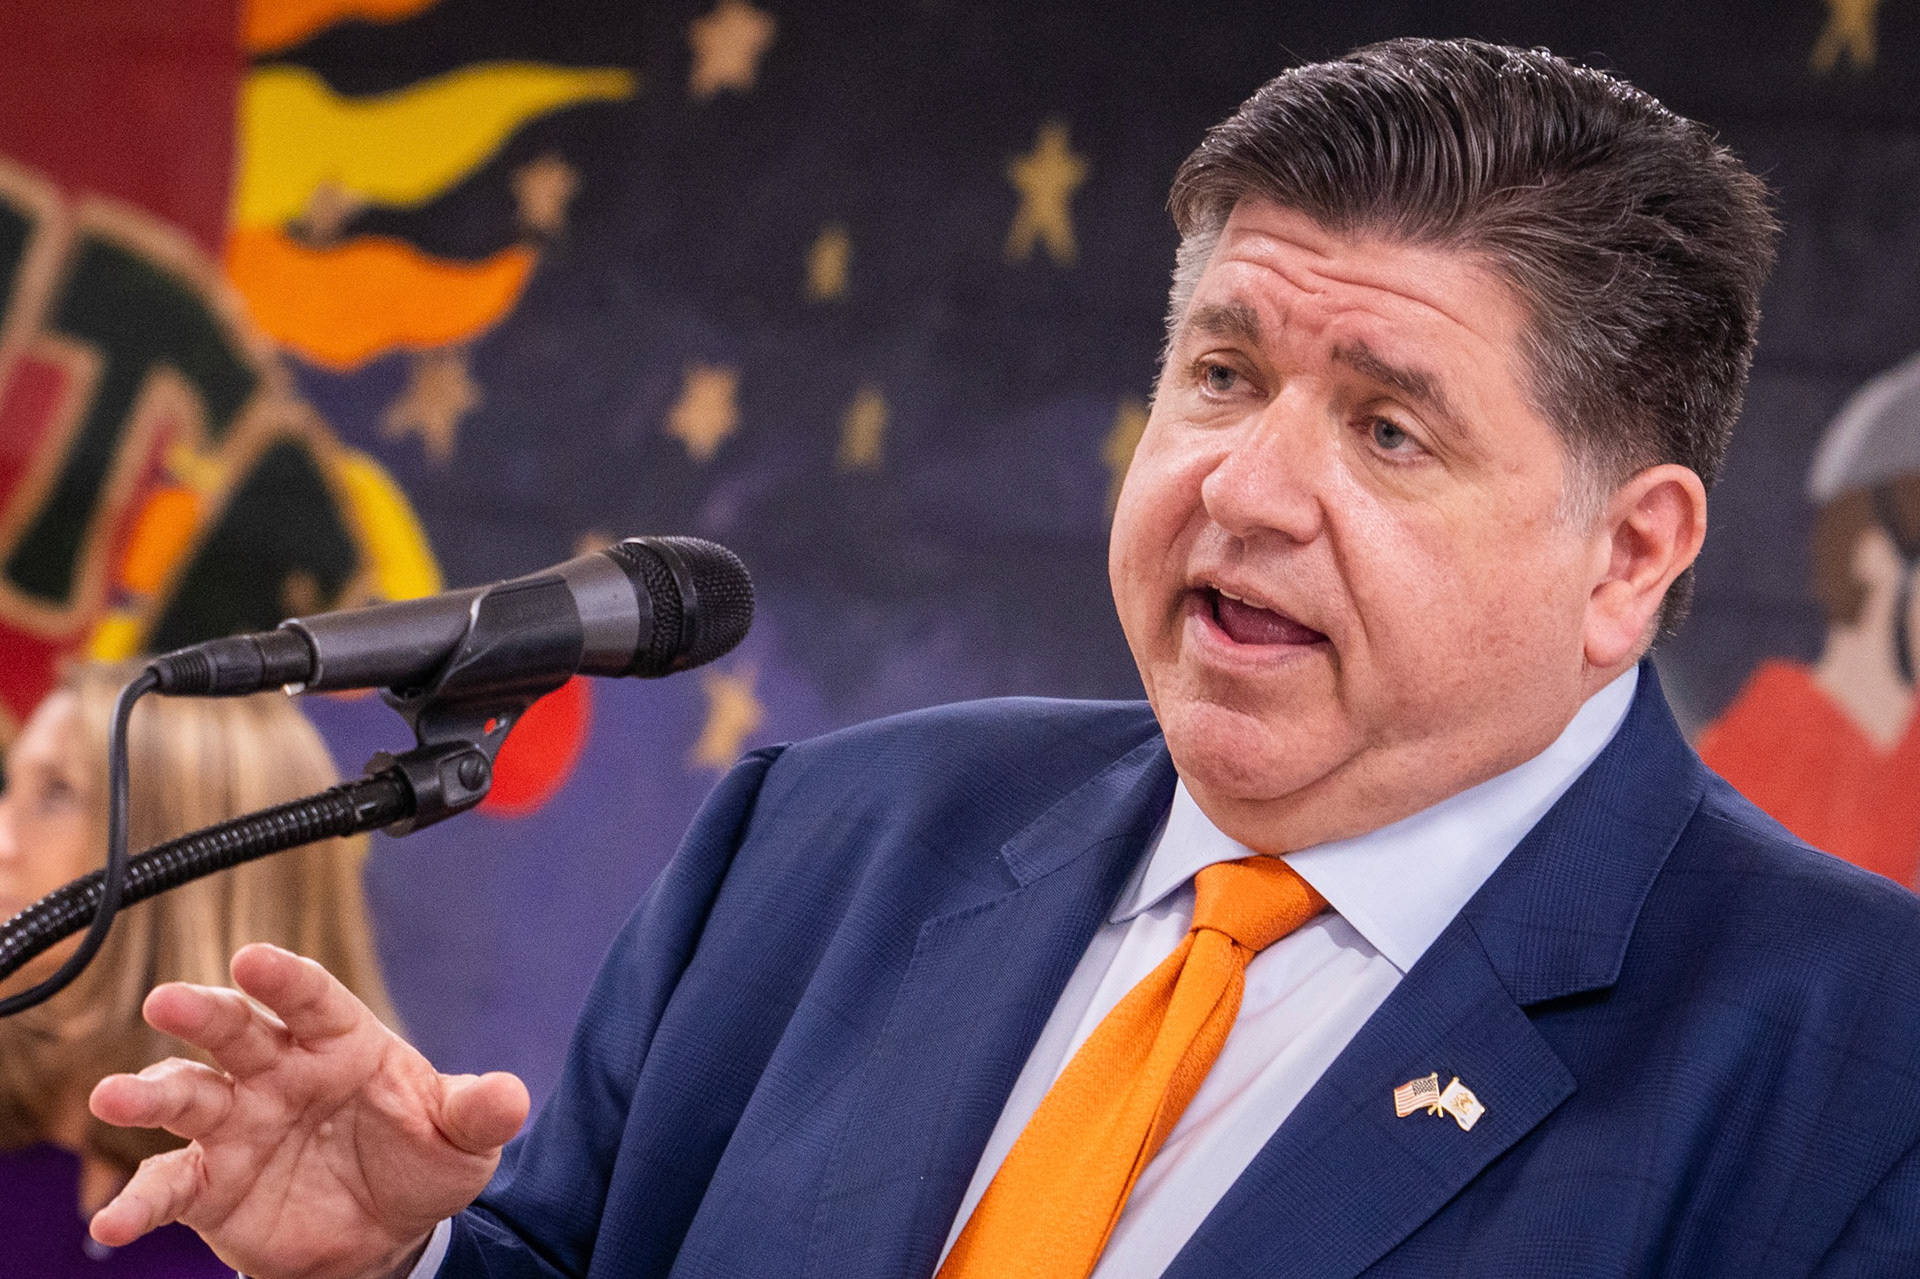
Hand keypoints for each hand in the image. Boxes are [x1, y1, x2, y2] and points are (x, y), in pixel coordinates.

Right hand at [88, 943, 528, 1278]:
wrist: (386, 1235)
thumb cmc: (419, 1161)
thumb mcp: (460, 1137)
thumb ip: (477, 1112)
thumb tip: (512, 1096)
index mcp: (339, 1041)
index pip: (311, 998)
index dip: (283, 978)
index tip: (254, 958)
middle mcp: (277, 1071)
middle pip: (234, 1030)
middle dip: (202, 1012)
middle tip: (167, 1002)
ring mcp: (236, 1124)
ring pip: (184, 1094)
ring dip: (146, 1094)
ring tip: (112, 1097)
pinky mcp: (209, 1184)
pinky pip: (167, 1186)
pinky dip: (137, 1201)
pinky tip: (112, 1221)